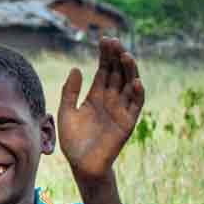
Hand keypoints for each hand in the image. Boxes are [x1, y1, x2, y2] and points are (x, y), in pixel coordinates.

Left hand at [58, 37, 144, 182]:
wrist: (82, 164)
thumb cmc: (73, 140)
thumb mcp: (66, 111)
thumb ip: (70, 91)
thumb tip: (75, 68)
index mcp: (96, 95)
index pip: (104, 70)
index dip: (105, 56)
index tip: (104, 39)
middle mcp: (111, 99)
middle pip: (117, 73)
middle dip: (116, 58)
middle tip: (114, 42)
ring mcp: (121, 109)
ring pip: (128, 85)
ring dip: (129, 71)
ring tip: (126, 56)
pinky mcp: (128, 122)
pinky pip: (135, 105)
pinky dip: (137, 93)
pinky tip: (135, 81)